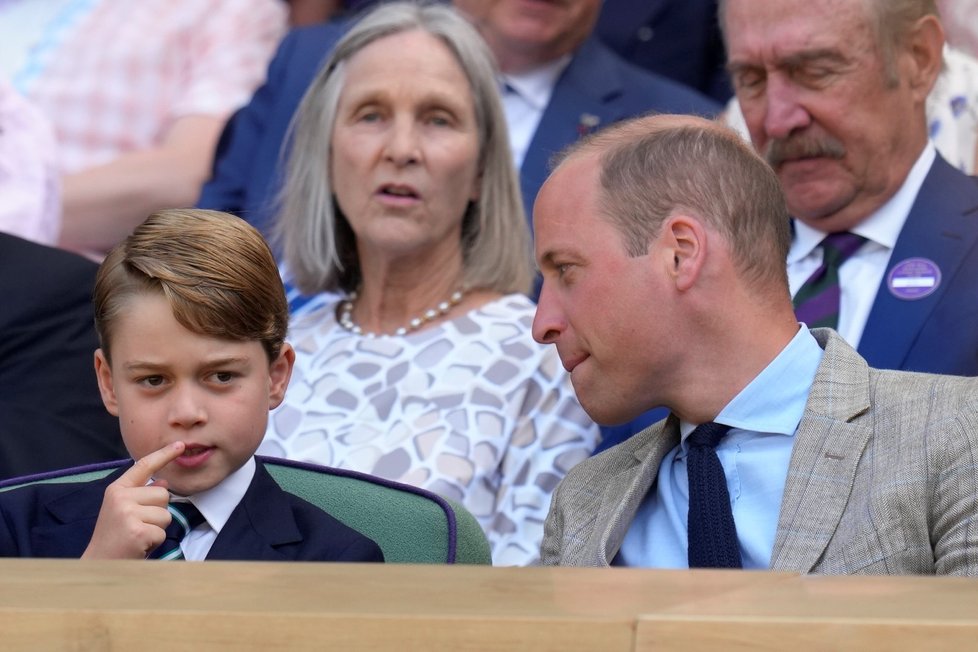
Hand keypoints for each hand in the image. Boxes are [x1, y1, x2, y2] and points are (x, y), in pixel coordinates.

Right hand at [82, 442, 185, 559]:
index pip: (144, 466)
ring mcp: (127, 513)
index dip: (164, 455)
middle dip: (158, 512)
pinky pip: (162, 531)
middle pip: (163, 494)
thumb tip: (163, 482)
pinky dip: (155, 541)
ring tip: (138, 535)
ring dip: (157, 528)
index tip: (180, 445)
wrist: (100, 563)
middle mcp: (120, 497)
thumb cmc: (116, 537)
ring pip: (166, 513)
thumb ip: (142, 495)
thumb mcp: (125, 510)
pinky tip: (139, 544)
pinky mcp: (137, 530)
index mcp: (117, 489)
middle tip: (139, 526)